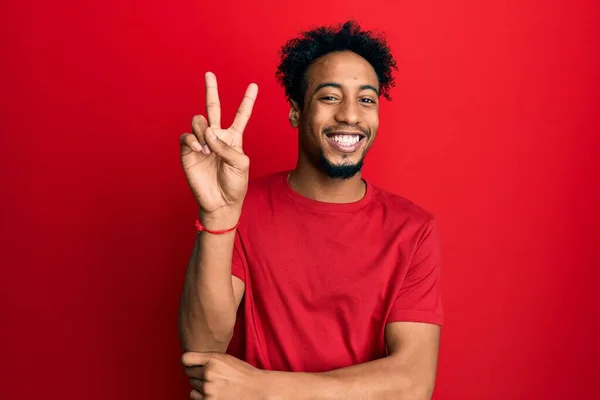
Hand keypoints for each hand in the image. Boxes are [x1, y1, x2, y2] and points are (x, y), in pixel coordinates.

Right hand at [180, 72, 257, 216]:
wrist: (221, 202)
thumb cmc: (235, 184)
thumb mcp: (240, 164)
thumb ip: (227, 147)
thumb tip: (207, 133)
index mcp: (234, 138)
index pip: (241, 116)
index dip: (247, 101)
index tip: (253, 85)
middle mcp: (217, 137)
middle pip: (214, 108)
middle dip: (211, 90)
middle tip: (209, 74)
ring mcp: (201, 143)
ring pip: (198, 121)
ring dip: (202, 130)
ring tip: (205, 147)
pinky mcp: (188, 152)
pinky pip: (186, 137)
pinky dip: (192, 140)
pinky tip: (198, 149)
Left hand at [182, 352, 269, 399]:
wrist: (257, 389)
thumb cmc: (242, 373)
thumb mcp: (226, 359)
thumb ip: (208, 359)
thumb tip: (191, 362)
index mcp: (213, 359)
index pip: (186, 358)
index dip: (189, 361)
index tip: (192, 363)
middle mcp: (208, 373)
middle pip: (188, 372)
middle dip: (196, 373)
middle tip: (209, 375)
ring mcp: (207, 389)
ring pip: (192, 384)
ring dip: (199, 384)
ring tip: (213, 384)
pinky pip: (194, 396)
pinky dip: (200, 395)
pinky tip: (212, 392)